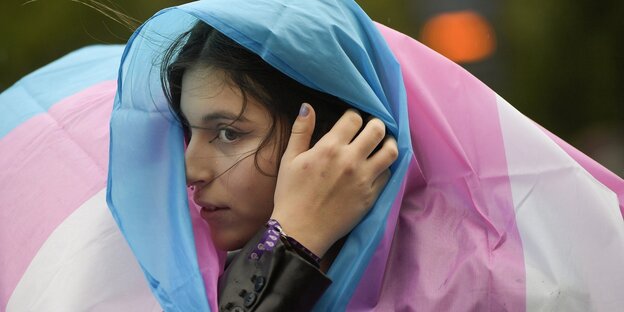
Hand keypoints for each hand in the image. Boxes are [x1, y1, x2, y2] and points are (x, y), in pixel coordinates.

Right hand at [271, 103, 397, 256]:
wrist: (300, 231)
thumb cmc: (291, 194)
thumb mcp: (290, 159)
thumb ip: (301, 130)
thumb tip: (307, 106)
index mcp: (330, 148)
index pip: (354, 118)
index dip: (353, 116)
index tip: (351, 121)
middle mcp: (351, 160)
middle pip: (377, 129)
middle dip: (375, 125)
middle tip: (369, 129)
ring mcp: (364, 179)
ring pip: (390, 151)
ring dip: (387, 143)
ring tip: (381, 145)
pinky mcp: (371, 196)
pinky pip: (388, 174)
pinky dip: (385, 167)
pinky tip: (377, 167)